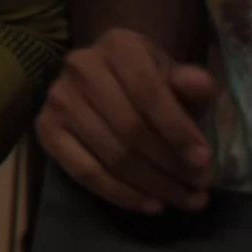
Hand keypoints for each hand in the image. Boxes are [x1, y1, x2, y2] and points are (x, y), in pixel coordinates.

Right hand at [38, 27, 221, 214]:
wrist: (112, 77)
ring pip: (110, 154)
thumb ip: (192, 84)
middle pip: (129, 128)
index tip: (205, 162)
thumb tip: (200, 82)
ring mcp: (58, 99)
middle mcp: (80, 67)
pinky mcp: (45, 128)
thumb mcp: (177, 78)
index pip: (149, 93)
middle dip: (170, 166)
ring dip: (152, 185)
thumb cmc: (152, 82)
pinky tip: (148, 204)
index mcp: (119, 46)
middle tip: (200, 191)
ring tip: (183, 201)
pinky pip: (83, 171)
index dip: (178, 131)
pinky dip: (119, 194)